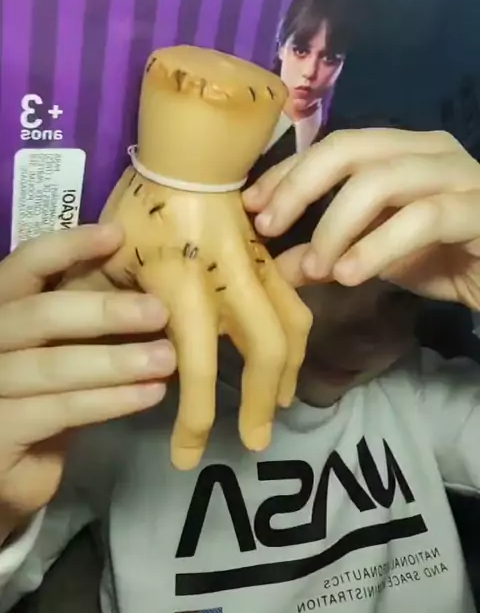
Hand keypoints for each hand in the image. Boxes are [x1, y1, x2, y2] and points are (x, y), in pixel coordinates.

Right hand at [0, 224, 175, 537]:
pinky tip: (148, 395)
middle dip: (104, 311)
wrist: (10, 471)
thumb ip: (84, 321)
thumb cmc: (42, 399)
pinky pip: (59, 410)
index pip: (23, 266)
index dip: (66, 247)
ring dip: (116, 361)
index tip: (116, 235)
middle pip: (38, 315)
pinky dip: (109, 401)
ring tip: (166, 359)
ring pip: (52, 365)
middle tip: (160, 311)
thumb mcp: (60, 350)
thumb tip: (150, 288)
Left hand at [66, 168, 311, 470]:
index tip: (186, 457)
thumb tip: (128, 363)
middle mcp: (227, 283)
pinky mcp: (271, 261)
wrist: (189, 155)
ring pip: (290, 329)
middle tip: (255, 442)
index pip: (195, 367)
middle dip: (261, 403)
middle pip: (263, 352)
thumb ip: (116, 314)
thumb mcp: (110, 262)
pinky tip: (288, 360)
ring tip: (279, 406)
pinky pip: (295, 305)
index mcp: (180, 286)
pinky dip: (296, 340)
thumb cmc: (139, 208)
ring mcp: (257, 270)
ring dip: (287, 374)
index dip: (195, 420)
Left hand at [243, 129, 479, 308]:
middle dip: (300, 187)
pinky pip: (422, 218)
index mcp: (399, 150)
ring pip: (381, 180)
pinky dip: (377, 247)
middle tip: (267, 228)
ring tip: (316, 268)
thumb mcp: (373, 257)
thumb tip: (274, 266)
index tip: (250, 206)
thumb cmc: (444, 259)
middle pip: (349, 149)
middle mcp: (427, 149)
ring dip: (336, 225)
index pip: (331, 146)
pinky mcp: (478, 208)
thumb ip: (327, 254)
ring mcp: (457, 173)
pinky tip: (349, 275)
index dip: (287, 173)